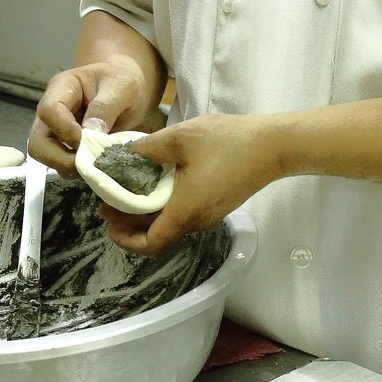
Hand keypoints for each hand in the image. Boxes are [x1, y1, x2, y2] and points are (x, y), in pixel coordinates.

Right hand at [29, 61, 153, 177]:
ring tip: (96, 165)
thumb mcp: (122, 86)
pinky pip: (62, 164)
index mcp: (62, 88)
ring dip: (68, 167)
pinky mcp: (66, 147)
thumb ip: (106, 107)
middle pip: (37, 141)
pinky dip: (77, 170)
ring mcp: (56, 131)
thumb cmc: (121, 81)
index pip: (49, 111)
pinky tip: (98, 166)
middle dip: (58, 158)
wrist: (127, 88)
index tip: (86, 140)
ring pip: (45, 156)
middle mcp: (52, 112)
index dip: (64, 130)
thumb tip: (90, 134)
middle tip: (88, 164)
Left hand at [97, 113, 279, 254]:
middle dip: (130, 224)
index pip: (150, 244)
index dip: (125, 239)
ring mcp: (209, 215)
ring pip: (170, 225)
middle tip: (110, 203)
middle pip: (157, 236)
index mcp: (185, 211)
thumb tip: (123, 155)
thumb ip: (147, 149)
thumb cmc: (228, 142)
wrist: (273, 145)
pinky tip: (157, 183)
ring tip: (129, 190)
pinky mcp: (217, 205)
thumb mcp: (180, 138)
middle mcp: (197, 221)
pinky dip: (164, 206)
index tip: (108, 222)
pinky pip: (183, 214)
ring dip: (146, 214)